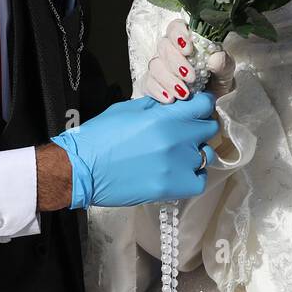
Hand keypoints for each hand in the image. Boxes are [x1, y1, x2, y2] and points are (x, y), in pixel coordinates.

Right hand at [49, 94, 218, 208]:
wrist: (82, 169)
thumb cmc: (100, 136)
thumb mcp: (128, 109)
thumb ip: (156, 106)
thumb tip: (175, 103)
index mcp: (164, 117)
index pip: (204, 105)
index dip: (202, 104)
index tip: (196, 107)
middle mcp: (176, 140)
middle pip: (209, 128)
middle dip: (199, 125)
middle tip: (186, 129)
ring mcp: (177, 166)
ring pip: (207, 155)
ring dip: (197, 151)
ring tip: (180, 153)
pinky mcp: (172, 188)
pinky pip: (200, 180)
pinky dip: (194, 175)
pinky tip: (180, 172)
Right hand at [144, 19, 235, 102]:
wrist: (211, 106)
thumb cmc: (217, 82)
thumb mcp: (226, 72)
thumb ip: (223, 63)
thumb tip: (215, 58)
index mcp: (188, 41)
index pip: (176, 27)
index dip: (178, 34)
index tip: (188, 49)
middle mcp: (171, 51)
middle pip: (164, 46)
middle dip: (176, 62)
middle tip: (190, 77)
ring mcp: (160, 67)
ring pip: (154, 65)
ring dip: (168, 79)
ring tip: (183, 93)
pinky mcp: (152, 84)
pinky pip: (147, 83)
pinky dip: (158, 91)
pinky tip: (169, 99)